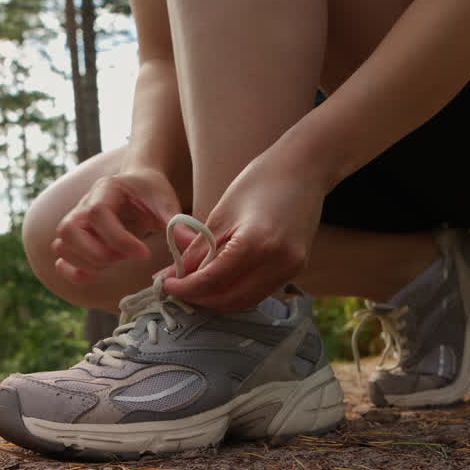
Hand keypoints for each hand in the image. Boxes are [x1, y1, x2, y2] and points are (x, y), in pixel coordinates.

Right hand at [53, 168, 181, 283]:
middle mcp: (82, 205)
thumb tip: (191, 244)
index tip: (143, 252)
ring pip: (62, 246)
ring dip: (88, 262)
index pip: (97, 214)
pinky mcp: (74, 241)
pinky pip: (61, 260)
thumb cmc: (150, 193)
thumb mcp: (165, 203)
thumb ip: (176, 223)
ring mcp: (74, 223)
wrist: (137, 186)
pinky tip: (98, 272)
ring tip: (116, 260)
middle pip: (69, 230)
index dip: (118, 238)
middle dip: (97, 253)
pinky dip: (75, 272)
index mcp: (105, 190)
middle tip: (123, 257)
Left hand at [161, 154, 322, 310]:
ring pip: (245, 301)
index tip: (166, 285)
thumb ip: (197, 250)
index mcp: (256, 243)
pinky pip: (260, 291)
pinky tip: (220, 281)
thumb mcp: (220, 214)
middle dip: (199, 298)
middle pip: (229, 299)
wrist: (304, 169)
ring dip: (218, 299)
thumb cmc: (260, 182)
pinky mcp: (296, 269)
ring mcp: (291, 268)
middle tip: (177, 288)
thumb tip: (174, 275)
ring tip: (195, 287)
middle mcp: (278, 262)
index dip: (185, 288)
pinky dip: (237, 292)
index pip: (212, 281)